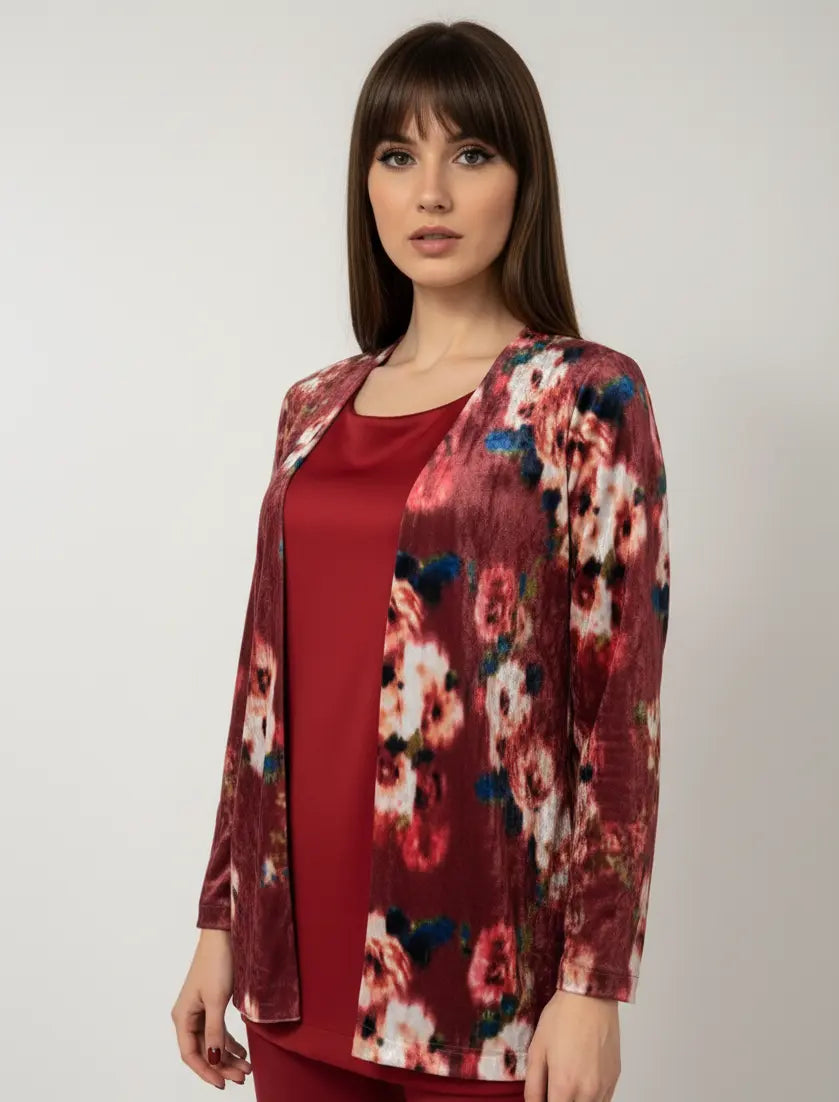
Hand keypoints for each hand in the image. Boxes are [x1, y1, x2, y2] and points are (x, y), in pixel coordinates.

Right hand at [171, 929, 252, 1089]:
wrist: (224, 933)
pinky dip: (229, 1042)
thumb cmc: (217, 962)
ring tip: (247, 1067)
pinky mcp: (212, 1003)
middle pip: (203, 1051)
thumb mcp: (217, 1000)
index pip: (191, 1054)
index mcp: (182, 1016)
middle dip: (222, 1066)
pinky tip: (242, 1051)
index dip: (206, 1071)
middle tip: (243, 1076)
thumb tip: (213, 1060)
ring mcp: (200, 1009)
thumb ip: (214, 1032)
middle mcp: (188, 1016)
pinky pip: (218, 1030)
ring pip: (212, 1042)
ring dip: (228, 1056)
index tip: (223, 1083)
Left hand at [524, 988, 620, 1101]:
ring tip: (567, 1084)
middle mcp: (587, 1092)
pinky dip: (591, 1099)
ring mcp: (604, 1087)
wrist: (590, 996)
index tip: (543, 1097)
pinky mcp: (614, 1079)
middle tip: (553, 1090)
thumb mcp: (537, 1049)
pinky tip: (581, 1082)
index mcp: (564, 1086)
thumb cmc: (561, 1017)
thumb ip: (533, 1086)